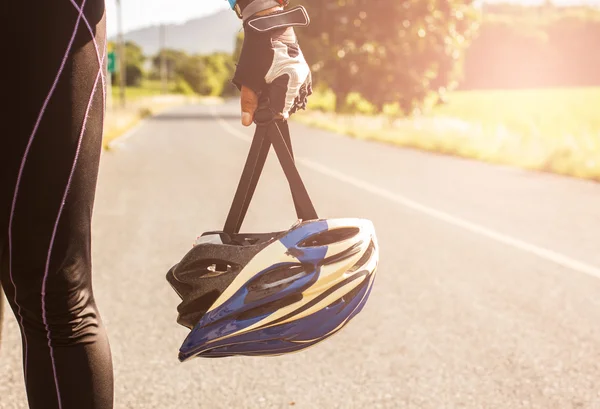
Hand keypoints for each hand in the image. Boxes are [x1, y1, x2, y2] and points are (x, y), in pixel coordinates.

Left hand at [233, 6, 312, 125]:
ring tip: (271, 86)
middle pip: (288, 107)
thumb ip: (249, 102)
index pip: (280, 111)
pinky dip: (290, 92)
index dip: (268, 112)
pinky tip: (280, 84)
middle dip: (275, 105)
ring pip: (295, 100)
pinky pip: (300, 91)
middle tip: (264, 92)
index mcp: (288, 83)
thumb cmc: (257, 53)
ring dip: (283, 99)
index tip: (260, 108)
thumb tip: (247, 122)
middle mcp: (300, 81)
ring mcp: (305, 77)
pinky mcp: (305, 73)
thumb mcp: (249, 79)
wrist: (270, 29)